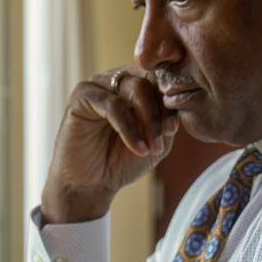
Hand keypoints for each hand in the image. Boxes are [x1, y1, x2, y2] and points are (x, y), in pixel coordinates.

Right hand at [41, 67, 178, 223]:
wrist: (91, 184)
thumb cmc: (123, 161)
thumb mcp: (157, 140)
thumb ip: (168, 118)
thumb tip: (179, 100)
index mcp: (136, 84)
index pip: (161, 77)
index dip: (172, 101)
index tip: (173, 129)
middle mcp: (118, 79)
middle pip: (151, 79)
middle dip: (160, 113)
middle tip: (160, 144)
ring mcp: (99, 84)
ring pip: (135, 88)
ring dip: (149, 121)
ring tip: (151, 148)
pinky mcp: (82, 96)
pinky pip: (113, 105)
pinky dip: (129, 128)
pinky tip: (137, 148)